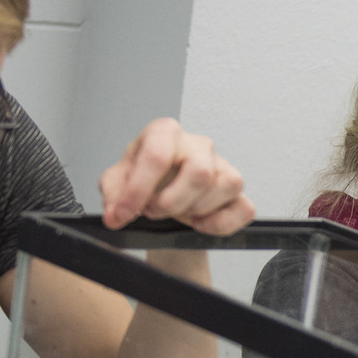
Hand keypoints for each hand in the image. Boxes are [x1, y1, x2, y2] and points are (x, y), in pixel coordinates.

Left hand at [98, 118, 254, 234]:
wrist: (163, 190)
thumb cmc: (145, 178)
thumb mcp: (117, 182)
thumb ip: (113, 195)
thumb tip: (116, 214)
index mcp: (165, 133)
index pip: (157, 156)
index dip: (138, 190)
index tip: (123, 213)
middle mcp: (197, 145)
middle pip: (200, 172)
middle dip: (172, 202)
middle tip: (153, 210)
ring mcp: (222, 165)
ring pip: (226, 186)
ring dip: (197, 210)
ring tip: (178, 212)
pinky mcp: (236, 190)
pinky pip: (244, 208)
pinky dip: (220, 223)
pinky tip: (200, 222)